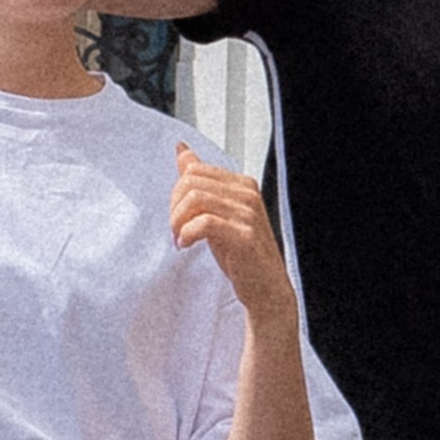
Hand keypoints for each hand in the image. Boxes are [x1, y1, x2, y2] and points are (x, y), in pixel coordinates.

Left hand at [171, 146, 295, 325]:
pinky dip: (187, 234)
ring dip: (178, 222)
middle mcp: (247, 194)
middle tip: (176, 230)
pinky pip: (204, 222)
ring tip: (181, 238)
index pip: (194, 170)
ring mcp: (248, 213)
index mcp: (242, 185)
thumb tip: (182, 151)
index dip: (176, 194)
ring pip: (195, 199)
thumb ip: (201, 181)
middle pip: (191, 182)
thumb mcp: (218, 213)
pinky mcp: (245, 234)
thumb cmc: (242, 254)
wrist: (265, 287)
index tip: (178, 217)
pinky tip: (186, 245)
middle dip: (174, 207)